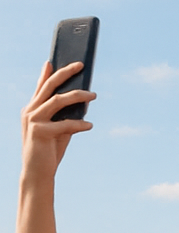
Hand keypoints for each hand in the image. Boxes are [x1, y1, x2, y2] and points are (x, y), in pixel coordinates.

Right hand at [21, 62, 94, 177]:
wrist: (38, 173)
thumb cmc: (49, 151)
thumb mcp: (59, 131)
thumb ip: (67, 116)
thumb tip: (84, 103)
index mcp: (32, 109)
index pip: (40, 87)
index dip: (47, 73)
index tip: (54, 60)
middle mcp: (30, 111)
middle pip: (49, 87)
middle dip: (65, 73)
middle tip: (80, 65)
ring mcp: (33, 121)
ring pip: (57, 101)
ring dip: (77, 96)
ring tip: (94, 95)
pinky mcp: (40, 132)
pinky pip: (64, 124)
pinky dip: (79, 124)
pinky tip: (90, 125)